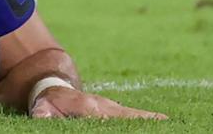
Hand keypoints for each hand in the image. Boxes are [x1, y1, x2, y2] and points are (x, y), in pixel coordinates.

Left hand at [27, 84, 160, 118]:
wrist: (54, 88)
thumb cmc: (49, 102)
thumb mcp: (42, 108)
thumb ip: (43, 114)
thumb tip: (42, 117)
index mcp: (92, 107)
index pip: (113, 116)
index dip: (131, 120)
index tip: (151, 122)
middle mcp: (107, 106)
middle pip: (131, 116)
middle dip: (147, 120)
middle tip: (168, 122)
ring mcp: (114, 108)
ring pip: (136, 116)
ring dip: (151, 120)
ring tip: (170, 122)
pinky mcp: (117, 111)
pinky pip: (135, 117)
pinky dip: (149, 119)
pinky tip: (165, 122)